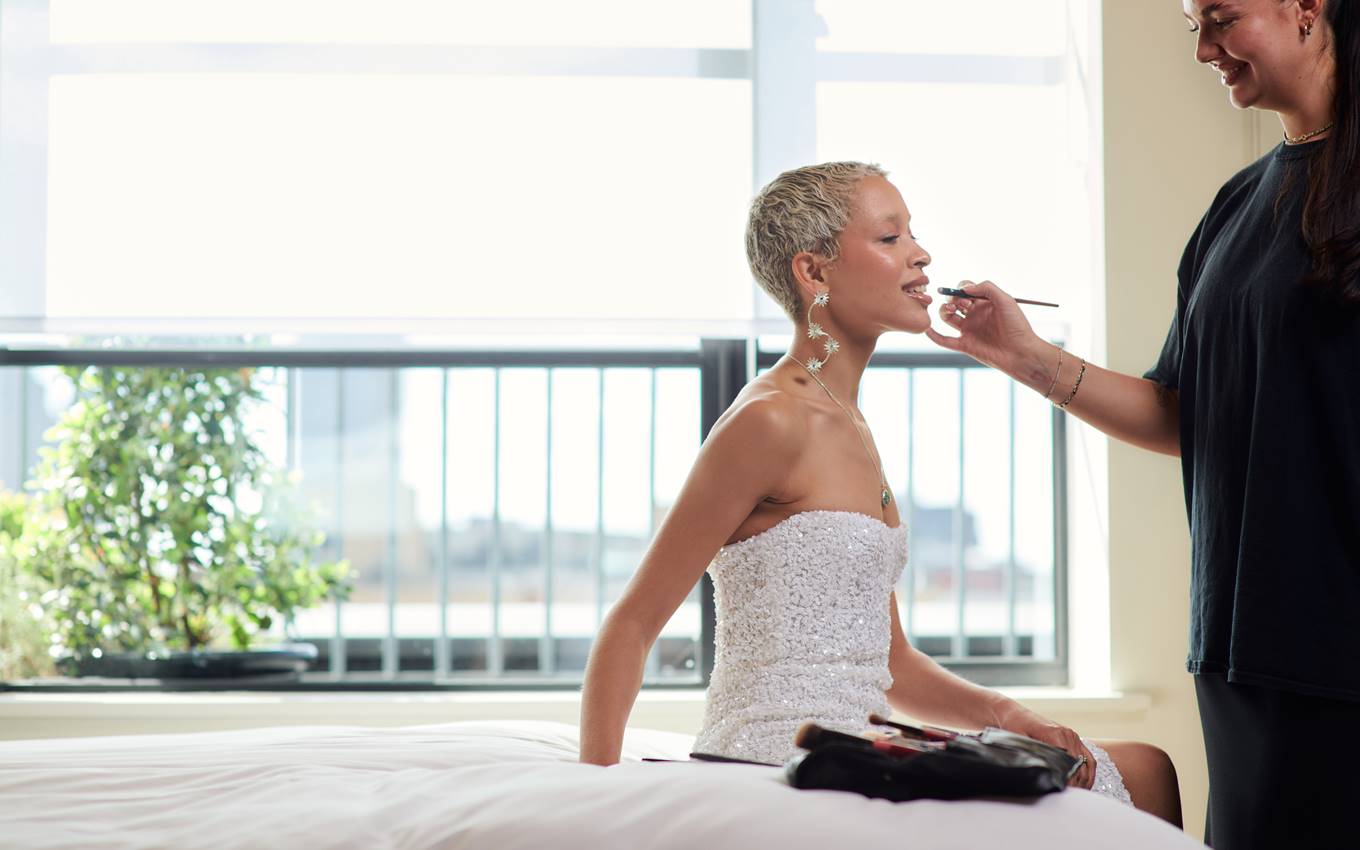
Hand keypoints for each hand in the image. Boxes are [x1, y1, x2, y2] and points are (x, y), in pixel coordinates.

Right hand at [924, 281, 1045, 380]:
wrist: (1021, 353)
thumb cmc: (1017, 326)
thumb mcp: (1006, 300)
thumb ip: (986, 288)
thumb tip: (964, 288)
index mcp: (985, 304)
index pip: (966, 290)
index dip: (961, 288)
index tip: (964, 291)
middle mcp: (975, 316)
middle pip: (954, 302)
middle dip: (952, 298)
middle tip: (961, 303)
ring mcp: (970, 330)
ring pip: (948, 318)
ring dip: (943, 311)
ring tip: (950, 311)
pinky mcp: (965, 345)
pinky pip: (945, 340)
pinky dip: (934, 335)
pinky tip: (928, 329)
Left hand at [992, 700, 1095, 789]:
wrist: (1013, 714)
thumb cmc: (1013, 727)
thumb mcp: (1019, 741)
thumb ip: (1033, 755)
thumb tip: (1044, 773)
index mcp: (1055, 734)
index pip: (1069, 762)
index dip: (1068, 780)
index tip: (1063, 792)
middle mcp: (1067, 734)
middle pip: (1080, 765)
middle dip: (1077, 783)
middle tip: (1069, 797)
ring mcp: (1072, 735)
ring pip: (1087, 763)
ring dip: (1085, 780)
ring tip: (1077, 794)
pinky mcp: (1073, 738)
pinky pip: (1087, 757)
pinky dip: (1088, 772)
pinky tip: (1083, 784)